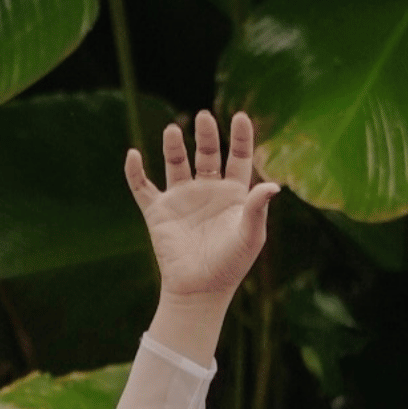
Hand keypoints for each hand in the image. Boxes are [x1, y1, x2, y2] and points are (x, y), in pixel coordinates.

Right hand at [127, 110, 278, 307]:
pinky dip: (135, 172)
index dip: (240, 137)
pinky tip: (133, 155)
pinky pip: (143, 187)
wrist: (199, 291)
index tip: (240, 117)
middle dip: (206, 135)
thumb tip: (274, 185)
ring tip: (173, 130)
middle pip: (207, 153)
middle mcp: (207, 191)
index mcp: (232, 193)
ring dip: (173, 146)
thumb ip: (258, 209)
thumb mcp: (250, 236)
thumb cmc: (230, 266)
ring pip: (176, 163)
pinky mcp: (158, 212)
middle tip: (203, 117)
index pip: (238, 157)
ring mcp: (181, 199)